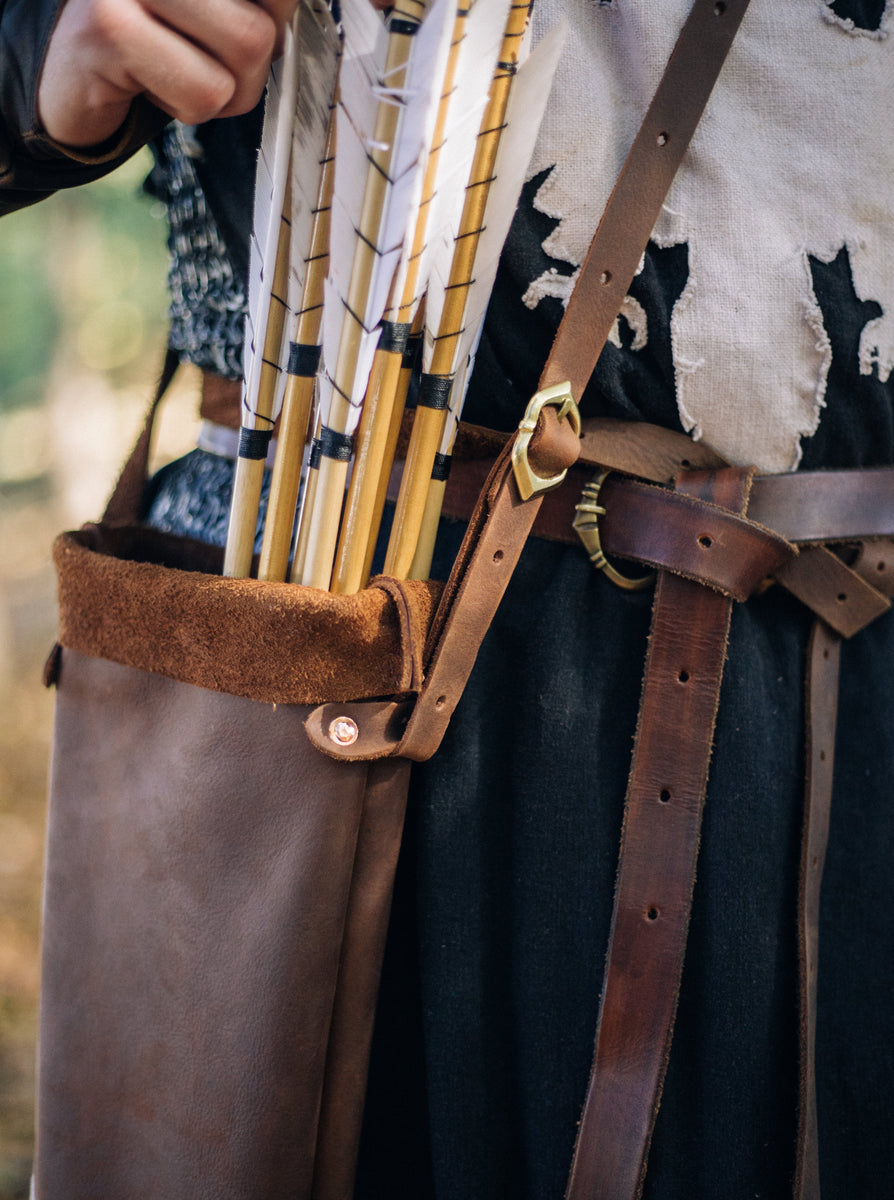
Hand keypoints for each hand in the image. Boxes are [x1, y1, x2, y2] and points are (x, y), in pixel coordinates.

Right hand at [38, 0, 296, 148]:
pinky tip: (150, 84)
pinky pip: (204, 94)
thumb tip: (296, 8)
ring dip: (222, 89)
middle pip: (268, 22)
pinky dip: (187, 109)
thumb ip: (267, 5)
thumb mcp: (223, 14)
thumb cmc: (160, 43)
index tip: (242, 36)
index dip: (275, 19)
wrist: (71, 77)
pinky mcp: (109, 27)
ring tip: (177, 70)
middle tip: (201, 59)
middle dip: (249, 67)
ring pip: (248, 51)